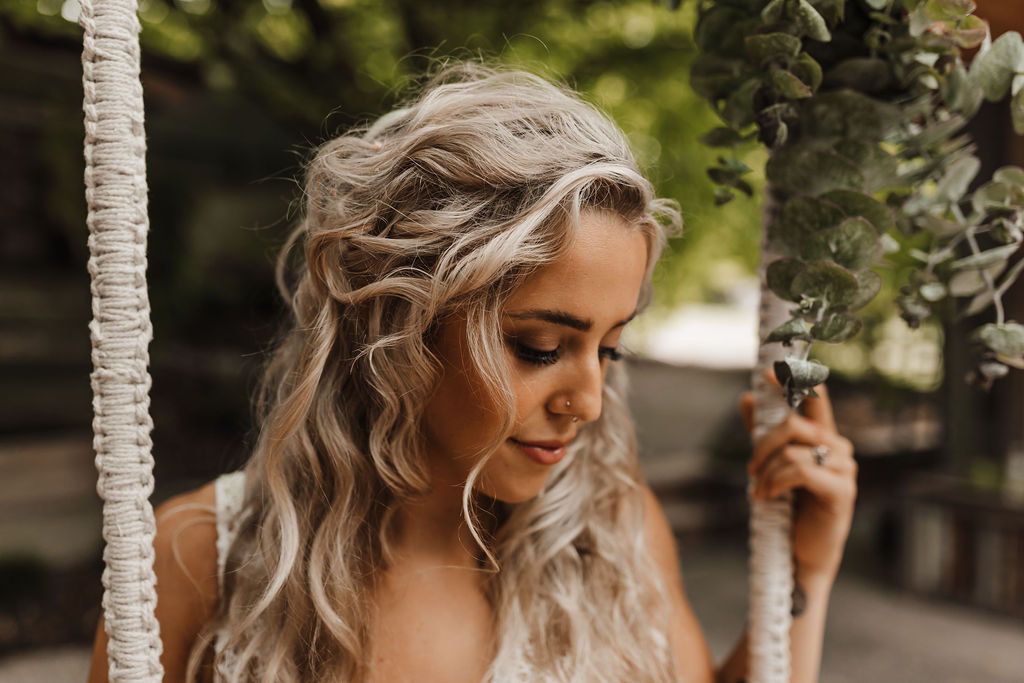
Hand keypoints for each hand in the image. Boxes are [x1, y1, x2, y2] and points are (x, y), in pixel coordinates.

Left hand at [739, 375, 857, 582]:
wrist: (800, 554)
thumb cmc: (789, 508)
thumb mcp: (772, 465)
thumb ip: (762, 432)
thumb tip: (748, 397)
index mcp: (824, 437)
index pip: (813, 398)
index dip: (794, 380)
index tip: (767, 371)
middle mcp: (839, 447)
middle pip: (793, 424)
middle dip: (762, 445)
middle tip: (751, 470)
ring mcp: (844, 469)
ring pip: (792, 450)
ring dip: (767, 471)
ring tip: (760, 491)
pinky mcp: (841, 490)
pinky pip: (800, 471)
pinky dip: (776, 482)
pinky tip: (768, 497)